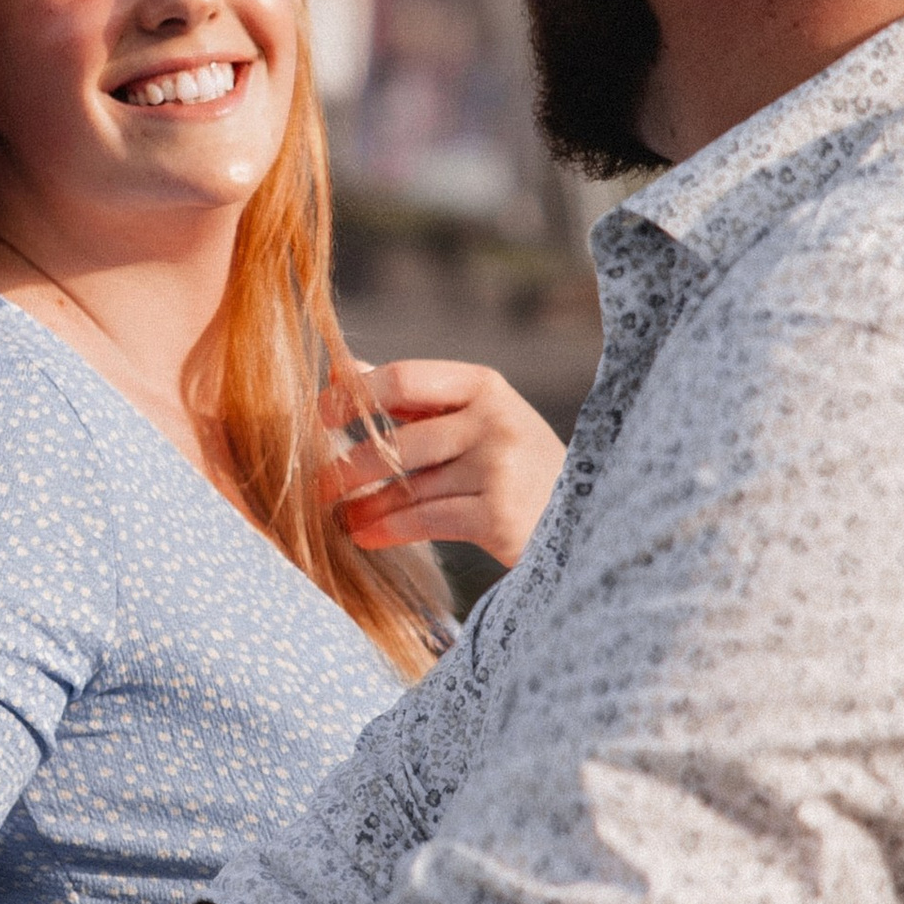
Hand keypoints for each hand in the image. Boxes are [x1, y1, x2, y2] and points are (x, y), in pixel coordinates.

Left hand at [320, 359, 565, 568]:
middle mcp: (495, 421)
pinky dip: (387, 530)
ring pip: (409, 488)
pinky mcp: (499, 516)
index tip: (321, 412)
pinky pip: (424, 520)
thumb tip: (341, 367)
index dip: (355, 395)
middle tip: (318, 486)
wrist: (586, 519)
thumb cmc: (516, 464)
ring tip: (337, 519)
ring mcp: (500, 468)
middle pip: (399, 442)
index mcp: (484, 386)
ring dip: (364, 507)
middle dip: (350, 468)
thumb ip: (412, 397)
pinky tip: (364, 536)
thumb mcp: (474, 417)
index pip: (405, 378)